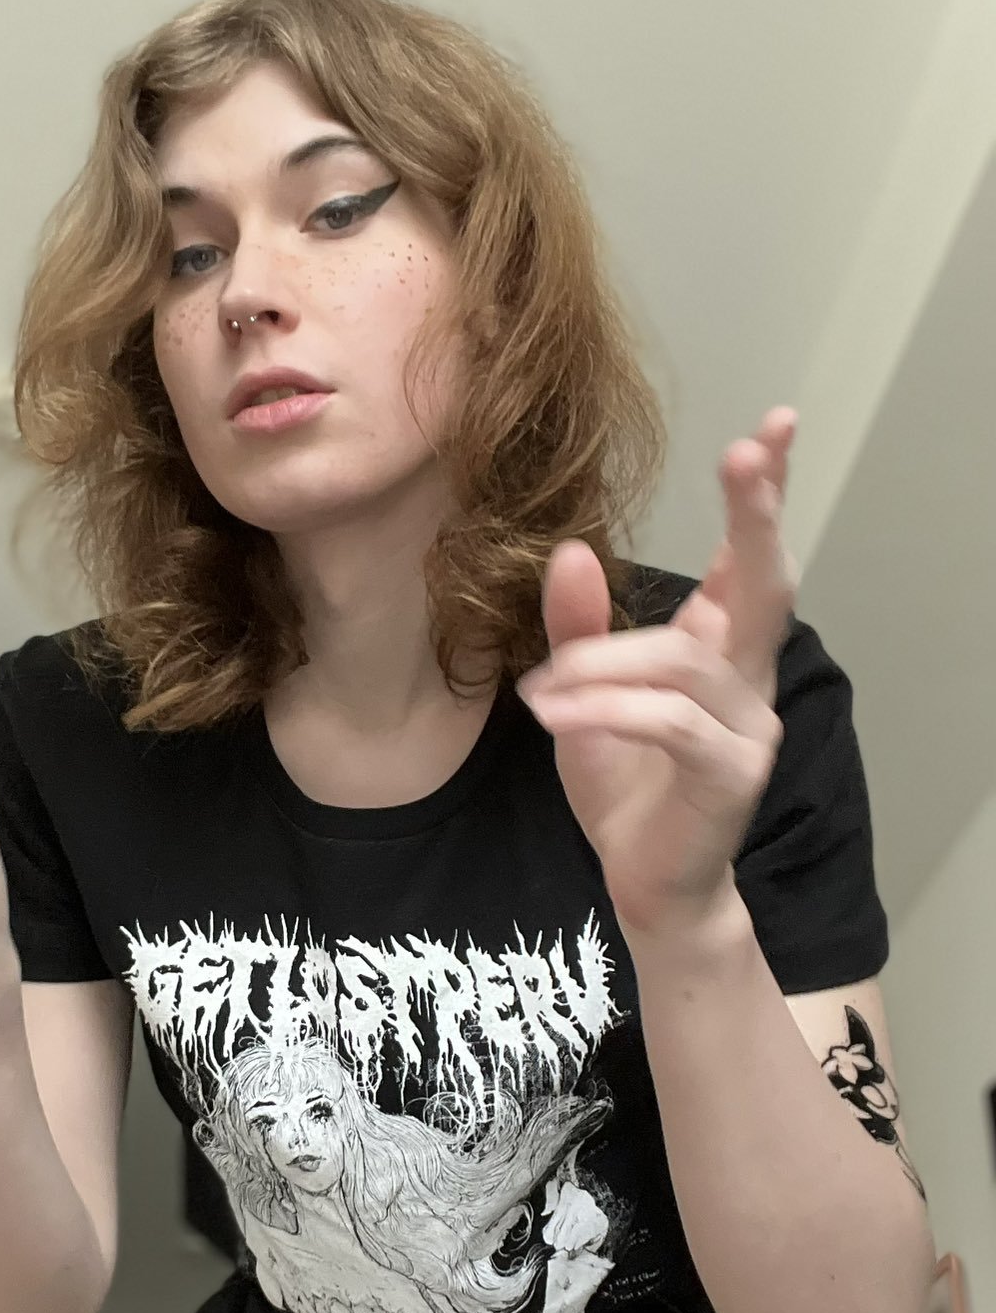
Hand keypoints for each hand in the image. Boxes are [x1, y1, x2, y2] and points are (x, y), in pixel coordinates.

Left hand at [515, 408, 799, 941]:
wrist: (647, 883)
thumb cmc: (626, 786)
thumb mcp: (584, 694)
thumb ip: (580, 628)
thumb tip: (574, 551)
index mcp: (721, 652)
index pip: (751, 562)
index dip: (763, 497)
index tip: (771, 429)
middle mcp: (749, 681)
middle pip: (767, 584)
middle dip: (758, 516)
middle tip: (746, 453)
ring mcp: (748, 728)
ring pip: (682, 661)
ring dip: (601, 664)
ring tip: (540, 692)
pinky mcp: (730, 774)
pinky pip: (668, 721)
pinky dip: (606, 710)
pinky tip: (554, 715)